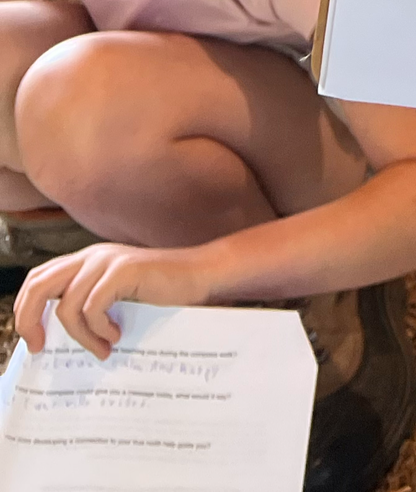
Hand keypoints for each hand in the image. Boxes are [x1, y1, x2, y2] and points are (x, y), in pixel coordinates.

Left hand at [15, 243, 215, 359]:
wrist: (200, 276)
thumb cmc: (159, 295)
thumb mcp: (115, 300)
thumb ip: (88, 306)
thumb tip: (55, 342)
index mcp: (86, 261)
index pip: (38, 279)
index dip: (25, 310)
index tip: (36, 342)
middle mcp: (91, 256)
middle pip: (38, 286)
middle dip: (29, 321)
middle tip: (42, 348)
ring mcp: (107, 261)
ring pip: (66, 306)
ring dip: (81, 337)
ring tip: (103, 348)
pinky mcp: (123, 270)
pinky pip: (92, 308)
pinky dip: (99, 329)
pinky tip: (118, 336)